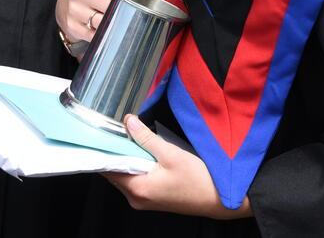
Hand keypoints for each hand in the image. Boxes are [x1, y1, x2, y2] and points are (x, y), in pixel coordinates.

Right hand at [55, 0, 138, 44]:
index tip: (138, 6)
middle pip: (111, 7)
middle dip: (122, 14)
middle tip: (131, 18)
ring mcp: (74, 9)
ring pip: (102, 23)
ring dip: (112, 26)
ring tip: (118, 25)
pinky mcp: (71, 25)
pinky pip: (93, 36)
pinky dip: (102, 35)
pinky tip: (106, 32)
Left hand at [103, 115, 251, 218]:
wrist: (220, 201)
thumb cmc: (199, 181)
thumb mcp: (171, 154)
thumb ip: (146, 138)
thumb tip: (128, 122)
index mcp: (137, 188)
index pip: (107, 168)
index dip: (104, 148)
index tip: (104, 132)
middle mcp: (136, 198)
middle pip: (114, 171)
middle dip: (117, 151)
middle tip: (122, 131)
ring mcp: (143, 201)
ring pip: (124, 175)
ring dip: (128, 159)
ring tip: (136, 141)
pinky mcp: (151, 199)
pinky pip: (135, 180)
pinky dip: (136, 167)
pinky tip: (146, 155)